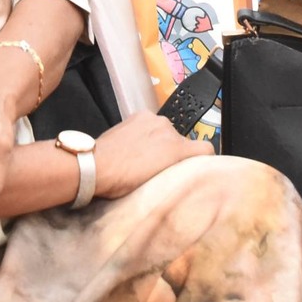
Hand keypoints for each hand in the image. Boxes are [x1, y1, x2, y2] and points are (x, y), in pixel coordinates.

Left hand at [91, 114, 213, 200]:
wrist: (95, 166)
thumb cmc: (122, 181)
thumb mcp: (157, 186)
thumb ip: (175, 173)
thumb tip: (182, 172)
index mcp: (177, 148)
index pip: (206, 149)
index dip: (204, 159)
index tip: (195, 167)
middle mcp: (168, 129)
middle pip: (183, 141)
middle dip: (175, 153)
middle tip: (159, 168)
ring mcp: (153, 119)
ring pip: (166, 133)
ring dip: (160, 142)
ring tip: (143, 156)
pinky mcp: (139, 115)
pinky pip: (152, 124)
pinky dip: (147, 133)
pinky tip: (135, 145)